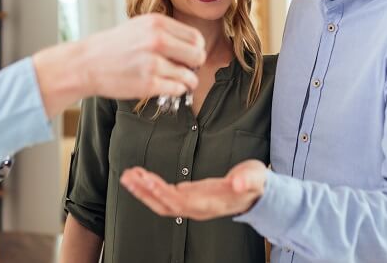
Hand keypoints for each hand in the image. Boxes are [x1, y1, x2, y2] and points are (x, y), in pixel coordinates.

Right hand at [80, 14, 204, 98]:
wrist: (86, 63)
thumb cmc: (113, 46)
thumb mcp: (139, 26)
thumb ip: (165, 31)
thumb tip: (195, 46)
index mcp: (156, 23)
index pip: (195, 37)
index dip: (196, 48)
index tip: (190, 55)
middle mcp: (157, 41)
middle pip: (197, 55)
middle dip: (195, 65)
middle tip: (187, 69)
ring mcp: (153, 63)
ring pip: (189, 76)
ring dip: (188, 81)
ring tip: (180, 81)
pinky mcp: (148, 84)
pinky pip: (177, 89)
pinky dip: (176, 90)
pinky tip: (167, 87)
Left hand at [120, 160, 266, 220]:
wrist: (258, 193)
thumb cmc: (255, 184)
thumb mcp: (255, 178)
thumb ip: (247, 180)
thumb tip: (237, 184)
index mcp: (211, 204)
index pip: (181, 202)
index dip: (163, 193)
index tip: (147, 180)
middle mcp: (198, 208)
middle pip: (165, 205)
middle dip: (145, 192)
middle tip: (129, 176)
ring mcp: (192, 204)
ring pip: (162, 203)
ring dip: (143, 191)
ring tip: (128, 176)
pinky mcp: (190, 197)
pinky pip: (166, 196)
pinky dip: (151, 187)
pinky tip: (141, 177)